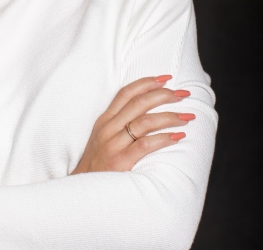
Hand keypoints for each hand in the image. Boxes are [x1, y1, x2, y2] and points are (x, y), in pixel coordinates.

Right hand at [71, 75, 194, 173]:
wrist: (83, 191)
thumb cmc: (97, 164)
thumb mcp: (102, 138)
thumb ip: (118, 124)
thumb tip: (145, 112)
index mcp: (104, 120)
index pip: (126, 93)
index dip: (146, 83)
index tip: (165, 78)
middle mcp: (108, 128)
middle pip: (138, 103)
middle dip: (163, 95)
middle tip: (183, 94)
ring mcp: (113, 144)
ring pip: (145, 122)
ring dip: (170, 116)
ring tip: (187, 117)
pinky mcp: (120, 161)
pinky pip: (145, 145)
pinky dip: (164, 139)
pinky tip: (178, 137)